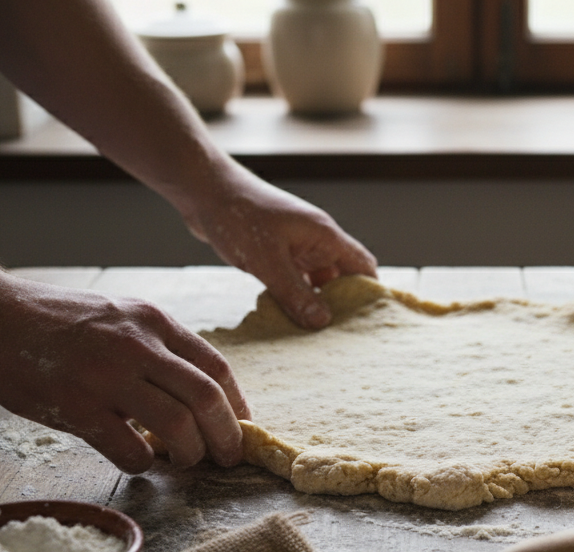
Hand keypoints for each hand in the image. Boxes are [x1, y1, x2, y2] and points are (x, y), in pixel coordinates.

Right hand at [0, 276, 250, 473]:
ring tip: (185, 462)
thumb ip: (153, 349)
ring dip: (189, 453)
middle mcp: (138, 345)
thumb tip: (190, 397)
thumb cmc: (51, 322)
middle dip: (227, 437)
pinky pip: (129, 449)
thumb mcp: (116, 318)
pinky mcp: (78, 406)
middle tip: (226, 458)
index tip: (240, 426)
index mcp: (153, 322)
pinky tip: (135, 461)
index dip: (237, 404)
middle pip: (207, 399)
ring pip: (177, 426)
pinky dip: (142, 463)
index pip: (216, 367)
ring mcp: (108, 376)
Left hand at [179, 164, 377, 328]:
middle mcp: (315, 241)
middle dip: (341, 305)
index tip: (368, 322)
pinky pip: (294, 279)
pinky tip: (287, 317)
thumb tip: (322, 323)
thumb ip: (295, 293)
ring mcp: (295, 246)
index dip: (370, 292)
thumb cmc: (238, 216)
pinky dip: (294, 296)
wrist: (203, 191)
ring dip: (314, 303)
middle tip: (338, 338)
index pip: (363, 265)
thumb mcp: (268, 261)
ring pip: (315, 281)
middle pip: (341, 277)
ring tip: (313, 334)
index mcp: (324, 235)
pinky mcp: (276, 252)